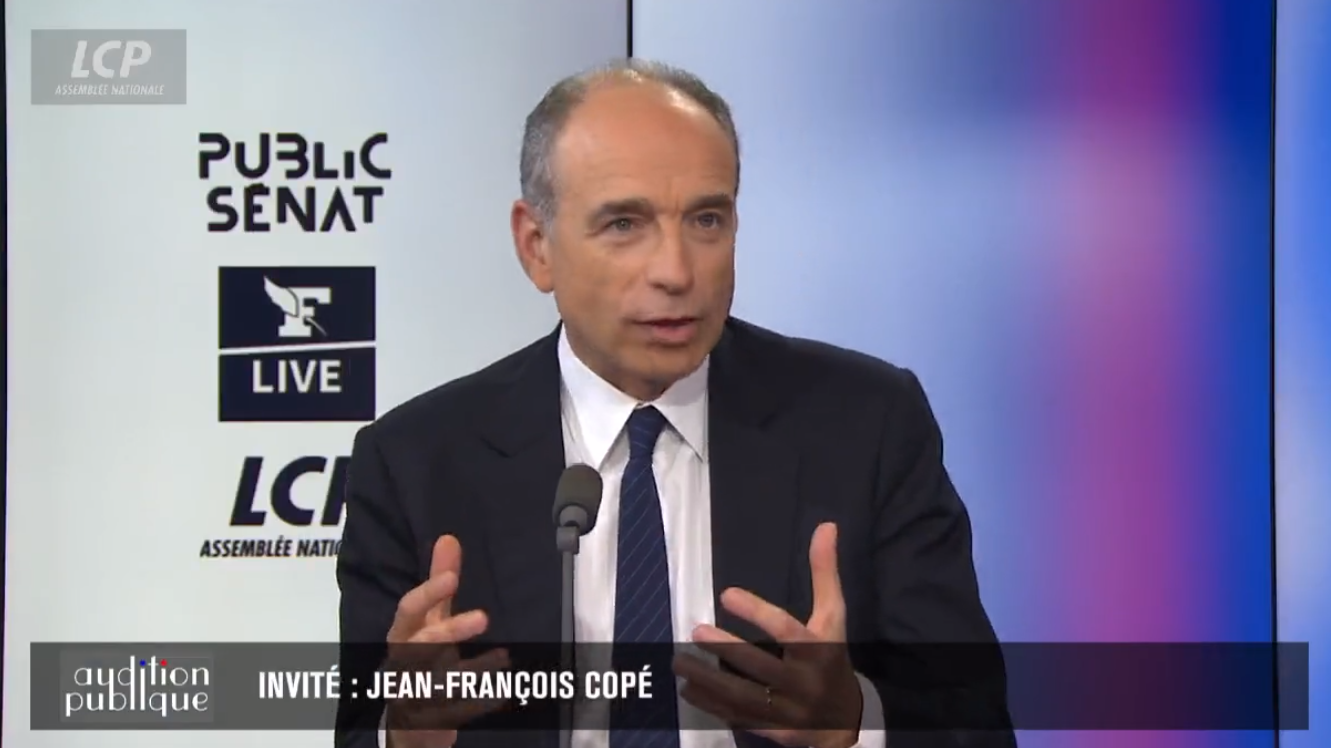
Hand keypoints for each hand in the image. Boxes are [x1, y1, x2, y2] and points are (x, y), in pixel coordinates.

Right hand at [384, 535, 508, 747]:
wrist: (408, 720)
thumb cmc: (419, 659)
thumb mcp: (427, 622)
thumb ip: (437, 585)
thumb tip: (449, 539)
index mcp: (402, 635)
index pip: (408, 610)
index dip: (427, 593)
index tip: (451, 577)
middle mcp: (402, 663)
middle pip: (420, 645)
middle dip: (448, 631)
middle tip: (483, 617)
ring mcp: (411, 693)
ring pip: (437, 682)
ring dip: (470, 670)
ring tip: (502, 658)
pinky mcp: (427, 721)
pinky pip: (451, 713)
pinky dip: (474, 704)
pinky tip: (499, 693)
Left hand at [674, 523, 863, 747]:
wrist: (845, 721)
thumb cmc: (832, 658)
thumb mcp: (833, 616)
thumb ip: (824, 573)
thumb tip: (826, 525)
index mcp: (817, 650)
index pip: (786, 631)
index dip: (757, 613)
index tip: (726, 594)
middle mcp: (802, 682)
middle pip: (760, 667)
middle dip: (726, 650)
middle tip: (696, 631)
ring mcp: (787, 710)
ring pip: (743, 696)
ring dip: (708, 680)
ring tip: (680, 663)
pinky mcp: (773, 730)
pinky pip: (737, 717)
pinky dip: (711, 705)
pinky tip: (689, 690)